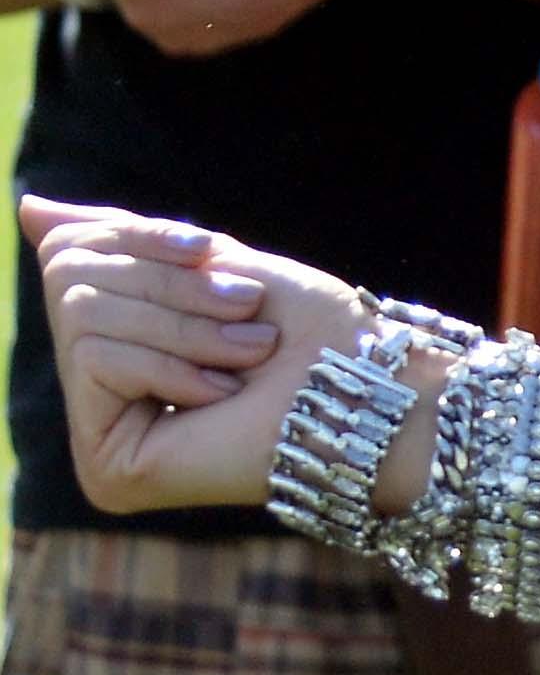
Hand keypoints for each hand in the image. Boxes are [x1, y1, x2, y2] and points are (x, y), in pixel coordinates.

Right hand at [12, 200, 350, 515]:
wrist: (370, 384)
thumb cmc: (313, 326)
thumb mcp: (211, 261)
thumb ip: (124, 240)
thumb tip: (29, 209)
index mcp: (121, 350)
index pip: (71, 255)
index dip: (140, 237)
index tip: (206, 248)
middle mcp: (99, 400)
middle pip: (71, 282)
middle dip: (169, 285)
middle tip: (244, 308)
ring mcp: (98, 438)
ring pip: (83, 319)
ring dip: (186, 325)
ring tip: (250, 350)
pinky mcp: (105, 465)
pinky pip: (95, 360)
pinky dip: (172, 363)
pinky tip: (221, 393)